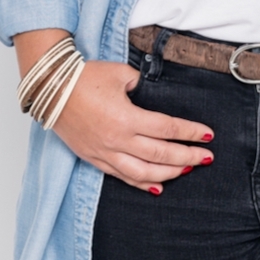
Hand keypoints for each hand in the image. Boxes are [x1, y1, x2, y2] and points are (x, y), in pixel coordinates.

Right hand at [50, 60, 214, 192]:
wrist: (51, 88)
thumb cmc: (84, 77)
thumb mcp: (120, 73)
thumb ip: (141, 85)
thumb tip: (150, 93)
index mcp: (127, 118)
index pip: (168, 129)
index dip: (190, 133)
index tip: (208, 135)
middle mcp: (118, 140)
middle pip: (161, 155)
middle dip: (187, 157)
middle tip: (206, 157)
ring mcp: (105, 153)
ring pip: (143, 173)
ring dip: (168, 174)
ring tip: (186, 171)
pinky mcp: (93, 158)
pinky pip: (121, 176)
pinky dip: (141, 183)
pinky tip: (156, 186)